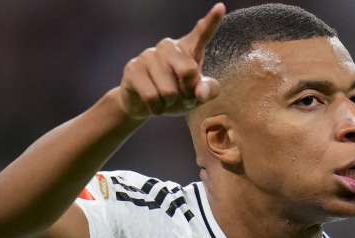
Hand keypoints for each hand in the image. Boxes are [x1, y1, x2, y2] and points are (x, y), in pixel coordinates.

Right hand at [117, 3, 225, 119]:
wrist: (145, 105)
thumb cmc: (177, 96)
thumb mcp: (197, 96)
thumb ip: (208, 91)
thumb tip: (200, 92)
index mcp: (188, 50)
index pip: (202, 34)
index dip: (211, 21)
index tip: (221, 7)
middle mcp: (168, 47)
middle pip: (188, 71)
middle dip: (188, 92)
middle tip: (182, 96)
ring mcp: (149, 55)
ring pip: (169, 91)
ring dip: (170, 103)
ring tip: (166, 100)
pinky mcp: (133, 68)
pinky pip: (152, 97)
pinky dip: (157, 109)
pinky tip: (154, 105)